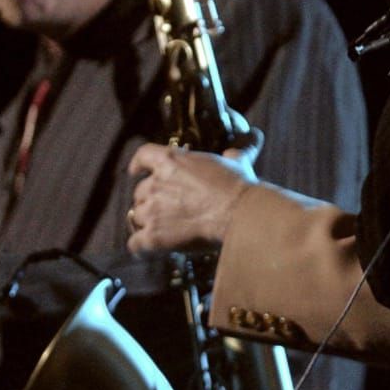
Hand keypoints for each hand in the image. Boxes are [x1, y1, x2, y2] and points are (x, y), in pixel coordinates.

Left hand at [127, 144, 257, 252]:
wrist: (239, 213)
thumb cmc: (237, 187)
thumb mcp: (236, 162)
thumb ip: (236, 152)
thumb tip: (254, 138)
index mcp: (171, 161)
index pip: (143, 156)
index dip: (138, 164)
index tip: (136, 171)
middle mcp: (155, 183)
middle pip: (140, 192)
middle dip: (151, 201)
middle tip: (167, 210)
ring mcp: (152, 210)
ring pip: (136, 217)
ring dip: (147, 223)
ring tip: (164, 230)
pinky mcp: (154, 236)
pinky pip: (135, 244)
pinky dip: (141, 248)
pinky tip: (149, 251)